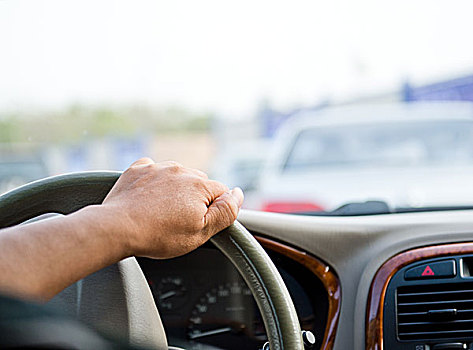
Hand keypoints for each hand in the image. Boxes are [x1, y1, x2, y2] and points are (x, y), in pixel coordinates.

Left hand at [102, 158, 243, 258]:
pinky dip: (154, 183)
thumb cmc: (158, 234)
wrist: (117, 228)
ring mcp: (158, 168)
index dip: (214, 210)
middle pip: (199, 183)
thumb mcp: (200, 232)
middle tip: (179, 221)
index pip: (221, 193)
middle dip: (195, 200)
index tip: (199, 223)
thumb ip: (225, 212)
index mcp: (199, 185)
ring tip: (161, 213)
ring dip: (175, 190)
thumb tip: (238, 194)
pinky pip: (154, 172)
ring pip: (177, 177)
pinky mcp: (138, 170)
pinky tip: (148, 199)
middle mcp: (180, 170)